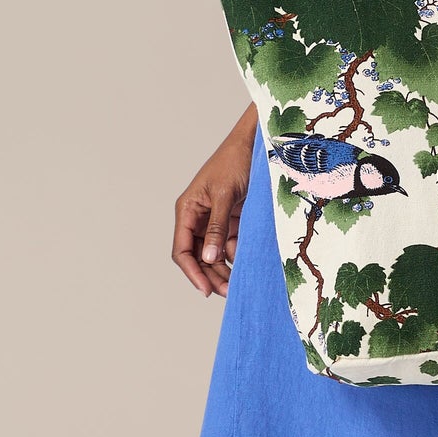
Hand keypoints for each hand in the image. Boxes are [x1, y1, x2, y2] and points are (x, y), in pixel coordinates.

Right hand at [173, 104, 257, 297]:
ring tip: (237, 284)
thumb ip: (217, 228)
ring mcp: (215, 219)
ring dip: (224, 269)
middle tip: (226, 292)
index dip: (192, 271)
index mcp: (187, 210)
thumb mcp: (225, 196)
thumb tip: (210, 258)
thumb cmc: (234, 162)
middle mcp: (197, 217)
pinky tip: (246, 262)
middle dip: (211, 274)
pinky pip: (230, 243)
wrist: (255, 144)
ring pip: (214, 253)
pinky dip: (236, 254)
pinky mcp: (231, 219)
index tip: (206, 289)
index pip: (182, 250)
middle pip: (198, 256)